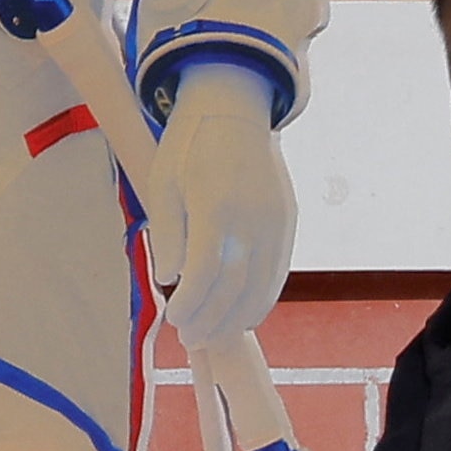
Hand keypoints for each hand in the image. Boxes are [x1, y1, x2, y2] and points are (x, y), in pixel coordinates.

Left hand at [149, 62, 294, 346]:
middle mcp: (252, 217)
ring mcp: (276, 220)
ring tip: (214, 338)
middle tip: (190, 340)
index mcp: (215, 206)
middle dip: (211, 320)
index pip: (205, 272)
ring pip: (262, 285)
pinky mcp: (288, 221)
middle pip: (235, 286)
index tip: (173, 319)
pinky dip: (262, 299)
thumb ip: (169, 233)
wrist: (235, 109)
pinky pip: (278, 271)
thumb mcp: (163, 184)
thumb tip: (171, 278)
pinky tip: (244, 316)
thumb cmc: (189, 147)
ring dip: (237, 318)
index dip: (189, 304)